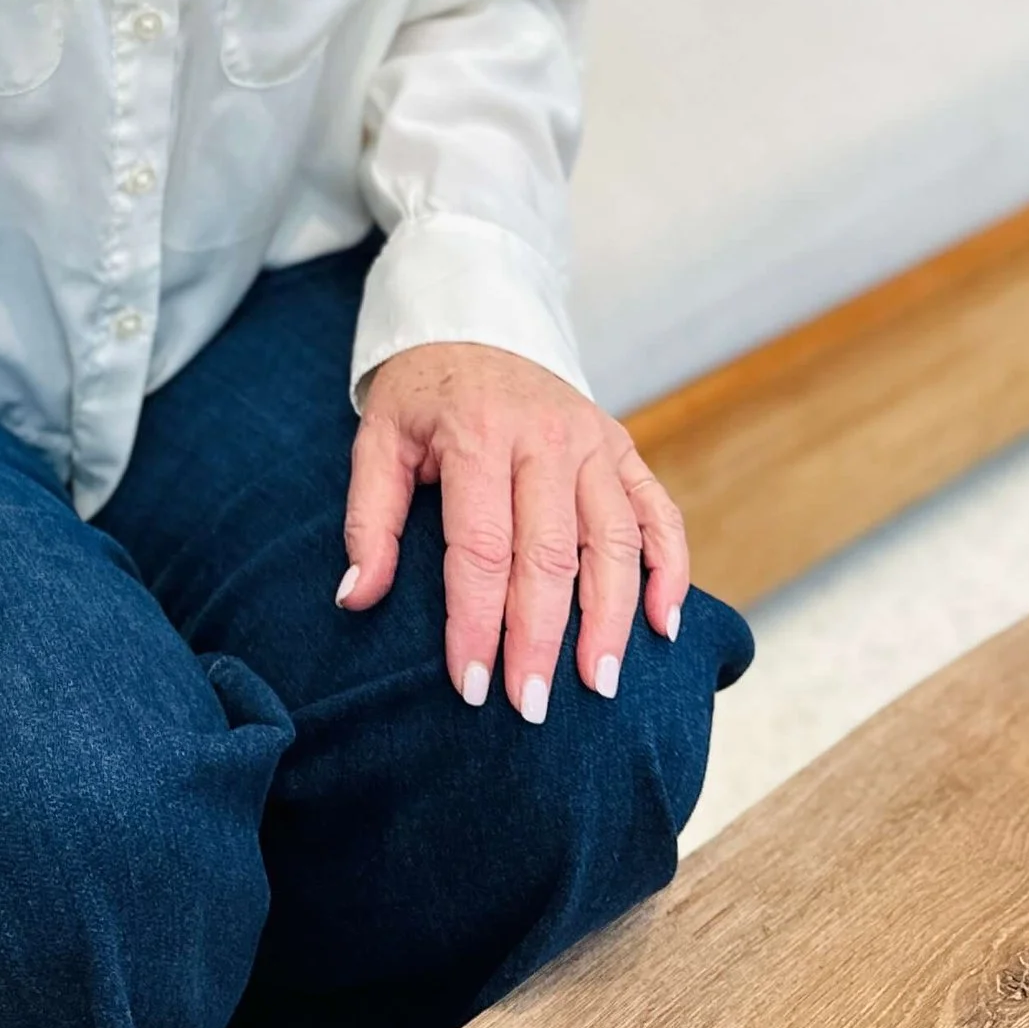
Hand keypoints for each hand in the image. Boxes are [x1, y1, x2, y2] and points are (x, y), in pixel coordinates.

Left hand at [339, 341, 689, 719]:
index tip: (471, 686)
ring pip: (616, 542)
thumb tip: (357, 597)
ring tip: (599, 686)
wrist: (474, 319)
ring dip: (612, 620)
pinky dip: (671, 570)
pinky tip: (663, 626)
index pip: (482, 548)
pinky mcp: (625, 447)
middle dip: (541, 639)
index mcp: (479, 433)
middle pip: (551, 555)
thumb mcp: (378, 440)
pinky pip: (660, 513)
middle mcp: (548, 436)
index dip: (476, 623)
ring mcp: (596, 440)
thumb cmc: (422, 395)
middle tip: (531, 708)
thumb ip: (371, 520)